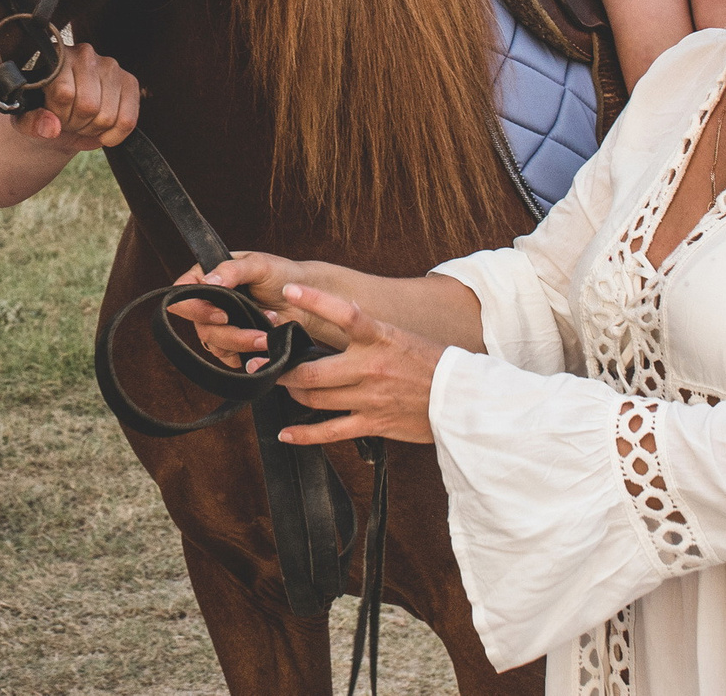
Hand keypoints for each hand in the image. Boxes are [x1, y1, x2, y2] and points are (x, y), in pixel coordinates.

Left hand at [13, 42, 138, 153]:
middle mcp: (85, 54)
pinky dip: (115, 135)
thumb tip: (51, 127)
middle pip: (89, 106)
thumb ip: (32, 123)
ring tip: (83, 122)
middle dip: (77, 125)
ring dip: (94, 130)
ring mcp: (111, 66)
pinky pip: (128, 120)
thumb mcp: (27, 120)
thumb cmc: (44, 112)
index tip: (54, 116)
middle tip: (69, 121)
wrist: (62, 116)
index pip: (65, 93)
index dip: (59, 115)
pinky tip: (103, 131)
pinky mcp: (129, 81)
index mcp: (56, 56)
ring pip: (108, 116)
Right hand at [169, 252, 349, 369]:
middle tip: (256, 332)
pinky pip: (227, 357)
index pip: (183, 295)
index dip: (194, 309)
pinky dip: (244, 355)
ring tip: (267, 335)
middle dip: (229, 333)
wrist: (304, 300)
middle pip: (200, 326)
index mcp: (207, 277)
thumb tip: (208, 281)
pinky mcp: (233, 343)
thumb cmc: (281, 274)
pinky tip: (262, 345)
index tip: (221, 315)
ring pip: (214, 344)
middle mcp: (209, 302)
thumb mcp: (258, 264)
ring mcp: (220, 324)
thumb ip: (232, 270)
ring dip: (241, 344)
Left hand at [271, 282, 443, 445]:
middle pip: (313, 370)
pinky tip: (286, 434)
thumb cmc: (433, 364)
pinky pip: (330, 432)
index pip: (344, 313)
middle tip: (261, 362)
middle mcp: (371, 367)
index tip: (289, 290)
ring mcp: (370, 398)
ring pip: (316, 398)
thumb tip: (340, 315)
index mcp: (381, 338)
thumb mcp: (402, 337)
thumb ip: (369, 332)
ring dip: (292, 392)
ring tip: (279, 387)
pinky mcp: (373, 423)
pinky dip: (304, 434)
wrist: (463, 400)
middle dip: (281, 368)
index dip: (314, 300)